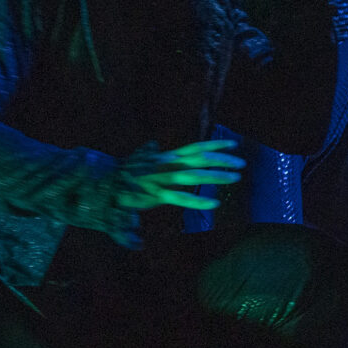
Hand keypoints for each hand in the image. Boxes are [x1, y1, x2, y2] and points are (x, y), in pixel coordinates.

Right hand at [113, 139, 243, 212]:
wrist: (105, 183)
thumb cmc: (127, 173)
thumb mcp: (143, 160)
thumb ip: (155, 154)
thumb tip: (155, 146)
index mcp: (167, 157)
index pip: (196, 147)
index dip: (215, 144)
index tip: (234, 143)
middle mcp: (167, 164)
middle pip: (200, 158)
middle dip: (222, 160)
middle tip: (242, 164)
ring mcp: (162, 179)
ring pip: (194, 175)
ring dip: (216, 176)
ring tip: (235, 177)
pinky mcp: (156, 195)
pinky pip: (181, 198)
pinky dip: (199, 201)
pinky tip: (214, 204)